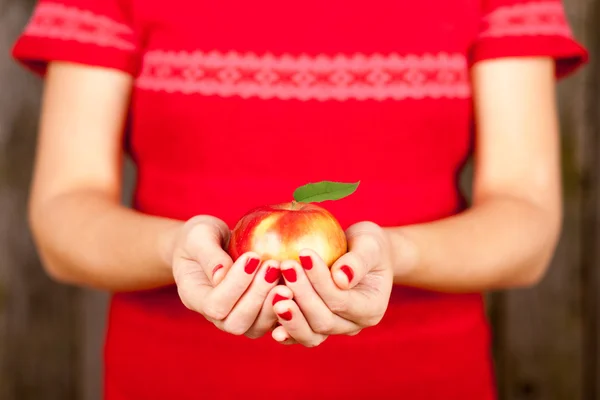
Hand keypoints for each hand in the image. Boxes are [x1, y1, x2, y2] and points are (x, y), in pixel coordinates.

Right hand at [171, 215, 287, 337]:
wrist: (205, 246)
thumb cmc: (198, 238)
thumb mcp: (198, 236)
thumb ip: (208, 254)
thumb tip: (222, 273)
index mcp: (195, 297)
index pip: (215, 305)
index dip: (235, 285)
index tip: (252, 257)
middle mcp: (214, 315)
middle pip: (236, 323)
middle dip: (257, 297)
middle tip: (273, 267)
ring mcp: (235, 317)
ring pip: (255, 328)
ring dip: (272, 304)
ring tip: (286, 277)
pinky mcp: (255, 314)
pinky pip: (271, 322)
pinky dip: (285, 308)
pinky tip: (297, 285)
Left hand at [270, 221, 393, 346]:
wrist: (363, 257)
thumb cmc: (367, 245)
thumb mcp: (370, 245)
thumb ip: (358, 261)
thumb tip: (341, 278)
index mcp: (370, 308)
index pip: (342, 300)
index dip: (321, 280)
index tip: (303, 254)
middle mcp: (352, 325)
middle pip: (323, 320)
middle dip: (302, 294)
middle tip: (285, 267)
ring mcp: (333, 330)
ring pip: (310, 334)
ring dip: (291, 316)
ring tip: (274, 294)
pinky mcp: (314, 327)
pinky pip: (298, 334)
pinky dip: (284, 329)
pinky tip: (269, 316)